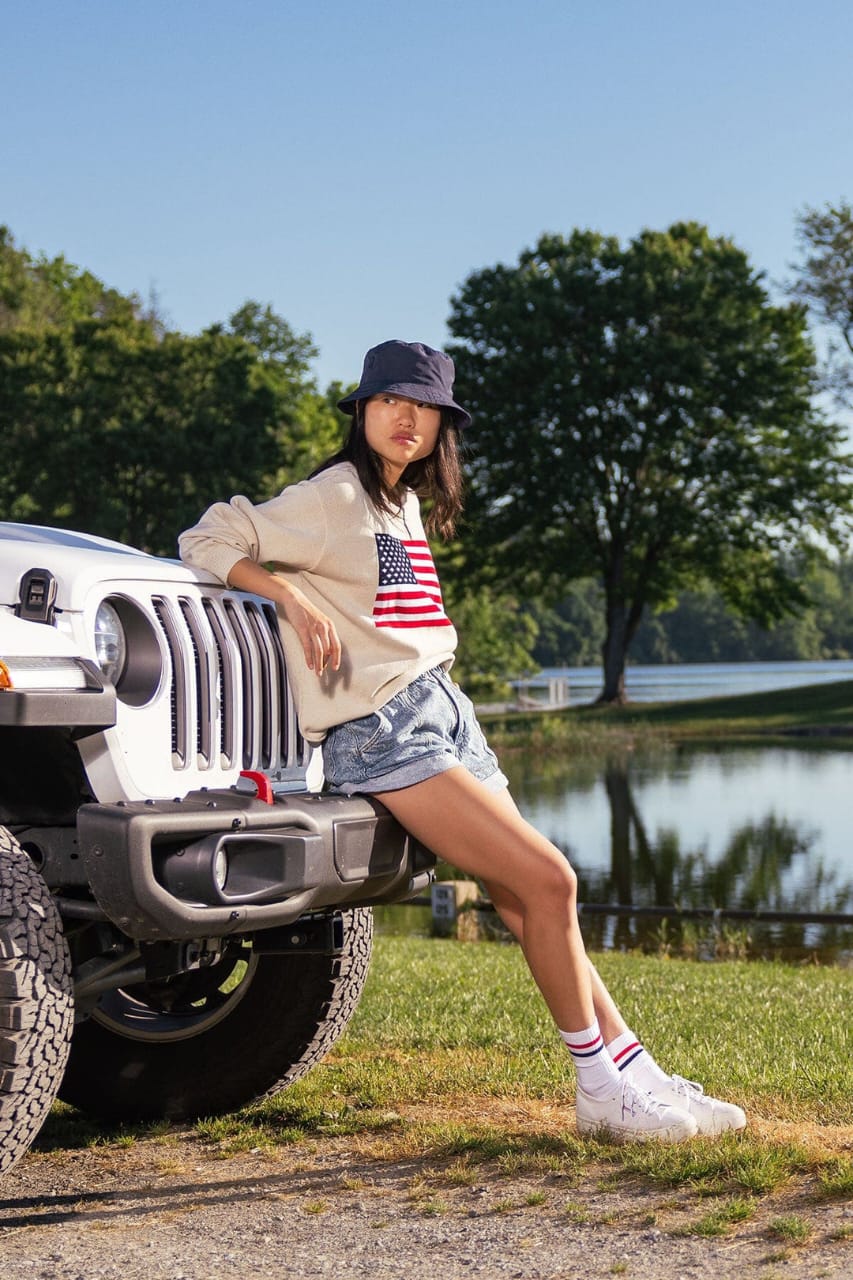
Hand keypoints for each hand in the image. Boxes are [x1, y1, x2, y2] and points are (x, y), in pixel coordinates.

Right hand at [224, 558, 341, 675]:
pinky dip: (309, 658)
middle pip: (328, 650)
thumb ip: (324, 633)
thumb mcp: (319, 621)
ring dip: (318, 664)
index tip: (335, 667)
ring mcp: (313, 628)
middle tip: (323, 672)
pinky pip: (307, 647)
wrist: (295, 599)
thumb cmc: (307, 612)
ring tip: (317, 672)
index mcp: (330, 625)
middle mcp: (324, 627)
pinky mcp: (303, 629)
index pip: (336, 645)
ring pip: (319, 650)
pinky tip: (309, 665)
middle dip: (326, 663)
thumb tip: (327, 650)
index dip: (337, 658)